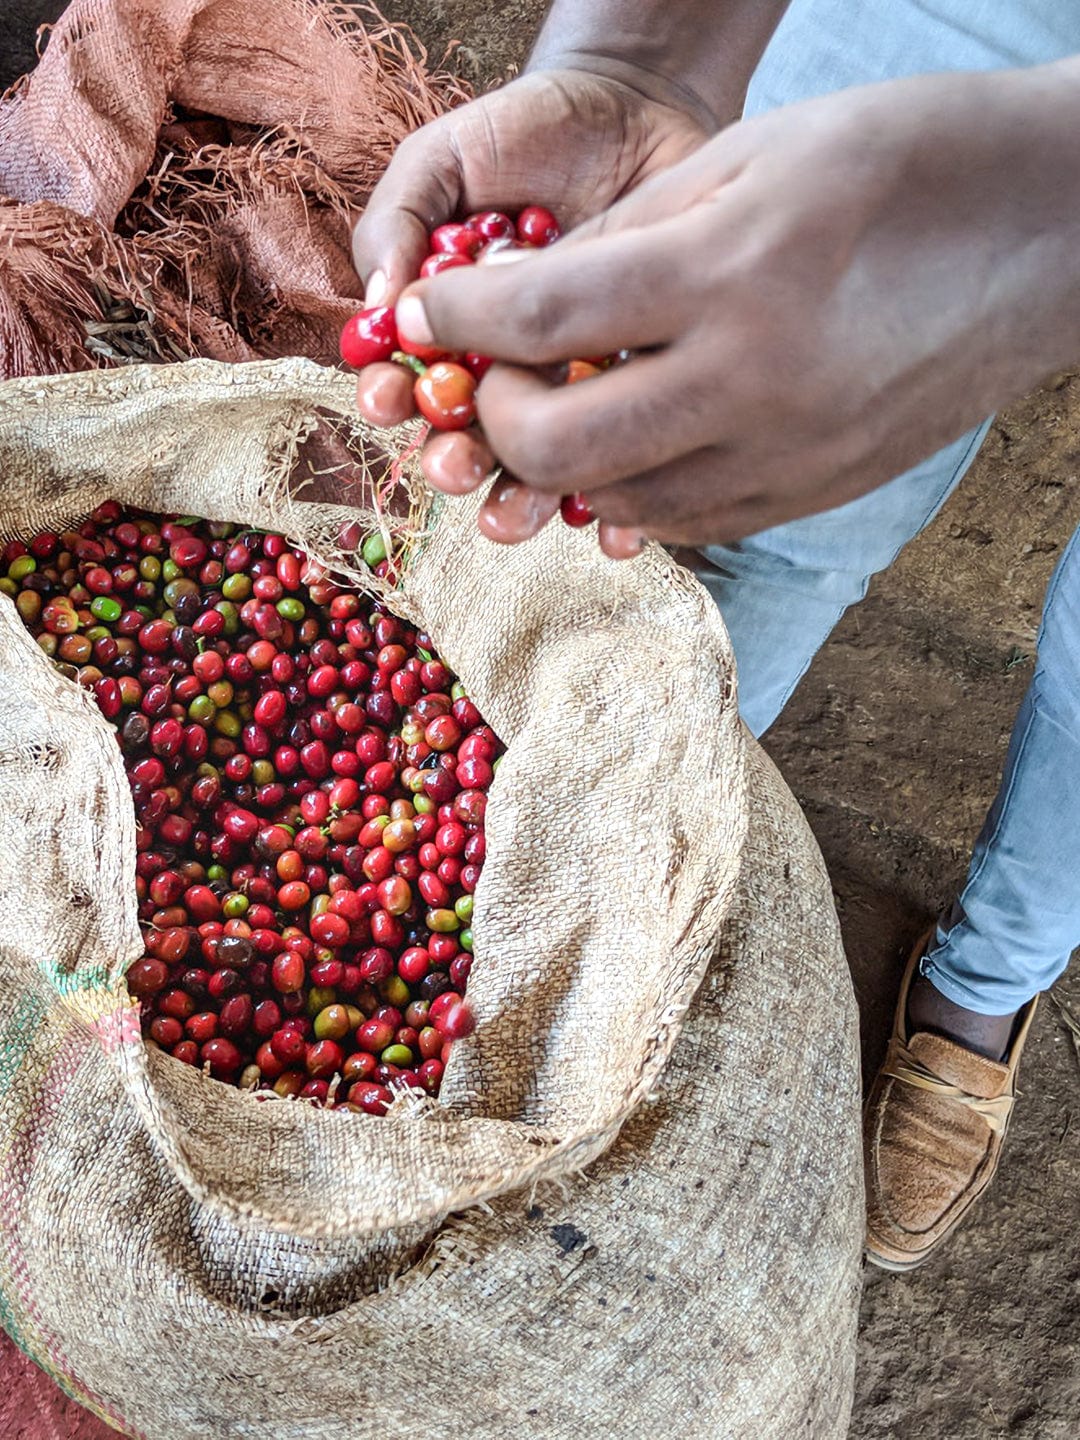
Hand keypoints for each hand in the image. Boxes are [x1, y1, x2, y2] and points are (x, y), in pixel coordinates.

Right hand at [349, 66, 707, 554]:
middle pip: (467, 442)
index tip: (385, 399)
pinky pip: (629, 465)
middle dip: (452, 463)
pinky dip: (621, 509)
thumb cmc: (526, 133)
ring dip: (524, 500)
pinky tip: (617, 528)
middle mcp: (502, 374)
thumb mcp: (444, 158)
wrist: (635, 106)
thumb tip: (380, 305)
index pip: (404, 381)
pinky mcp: (639, 396)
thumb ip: (399, 220)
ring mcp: (569, 391)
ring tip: (522, 509)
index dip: (389, 398)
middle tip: (453, 466)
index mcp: (446, 331)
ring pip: (543, 467)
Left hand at [392, 61, 1079, 554]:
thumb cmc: (906, 162)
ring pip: (618, 504)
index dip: (453, 323)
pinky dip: (634, 491)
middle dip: (496, 416)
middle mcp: (756, 384)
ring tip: (561, 410)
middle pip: (560, 449)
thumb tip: (526, 298)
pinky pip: (687, 522)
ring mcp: (790, 457)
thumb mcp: (755, 156)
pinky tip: (635, 443)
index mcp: (732, 273)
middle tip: (494, 378)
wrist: (1053, 235)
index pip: (540, 320)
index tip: (415, 321)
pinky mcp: (815, 495)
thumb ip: (628, 236)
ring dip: (562, 465)